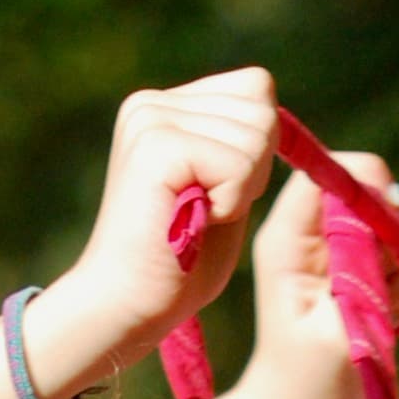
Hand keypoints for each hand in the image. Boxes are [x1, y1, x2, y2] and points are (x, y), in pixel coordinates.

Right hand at [30, 72, 280, 398]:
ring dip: (241, 192)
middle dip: (255, 170)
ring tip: (193, 220)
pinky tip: (190, 224)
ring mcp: (152, 117)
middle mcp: (154, 103)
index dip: (260, 147)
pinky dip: (230, 205)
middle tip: (204, 213)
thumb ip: (247, 150)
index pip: (256, 88)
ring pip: (257, 134)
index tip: (218, 194)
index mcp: (167, 108)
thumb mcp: (225, 195)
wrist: (123, 310)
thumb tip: (275, 115)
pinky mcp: (158, 144)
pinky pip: (240, 164)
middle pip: (262, 107)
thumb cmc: (177, 270)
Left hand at [225, 148, 398, 398]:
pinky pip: (395, 264)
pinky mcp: (355, 279)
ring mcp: (334, 258)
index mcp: (288, 239)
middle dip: (395, 239)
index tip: (395, 224)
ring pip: (388, 234)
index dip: (368, 186)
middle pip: (367, 200)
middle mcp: (310, 238)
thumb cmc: (306, 388)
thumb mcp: (342, 332)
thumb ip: (371, 278)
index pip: (331, 175)